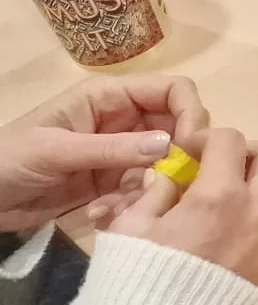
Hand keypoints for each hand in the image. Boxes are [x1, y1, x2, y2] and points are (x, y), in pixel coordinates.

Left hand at [0, 75, 206, 231]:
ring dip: (150, 188)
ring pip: (164, 164)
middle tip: (169, 185)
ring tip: (117, 207)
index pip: (171, 90)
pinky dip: (130, 205)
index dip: (191, 111)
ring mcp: (120, 153)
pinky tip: (101, 214)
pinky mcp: (113, 182)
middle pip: (177, 127)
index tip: (192, 146)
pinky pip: (143, 190)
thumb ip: (113, 149)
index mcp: (110, 97)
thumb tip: (171, 146)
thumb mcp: (57, 151)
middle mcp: (123, 120)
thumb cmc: (9, 160)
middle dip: (177, 157)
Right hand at [108, 127, 257, 289]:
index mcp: (220, 195)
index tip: (188, 153)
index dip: (207, 138)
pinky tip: (228, 230)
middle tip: (220, 167)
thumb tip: (169, 175)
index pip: (231, 140)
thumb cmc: (140, 279)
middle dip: (250, 152)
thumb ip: (155, 192)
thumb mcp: (131, 228)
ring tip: (222, 201)